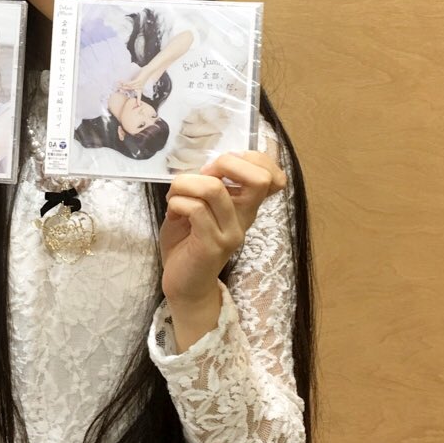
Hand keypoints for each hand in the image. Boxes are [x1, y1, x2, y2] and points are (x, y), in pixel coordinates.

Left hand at [160, 151, 286, 306]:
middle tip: (200, 176)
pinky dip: (177, 202)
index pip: (270, 174)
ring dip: (185, 183)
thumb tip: (205, 163)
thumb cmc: (187, 241)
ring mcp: (231, 232)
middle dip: (224, 164)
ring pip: (214, 189)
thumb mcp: (201, 206)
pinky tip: (172, 211)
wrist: (184, 285)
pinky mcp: (212, 245)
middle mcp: (245, 218)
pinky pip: (195, 209)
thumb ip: (208, 185)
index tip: (217, 167)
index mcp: (245, 205)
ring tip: (174, 196)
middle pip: (259, 178)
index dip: (247, 158)